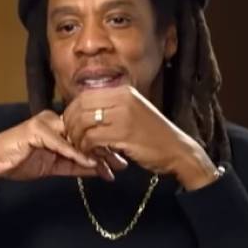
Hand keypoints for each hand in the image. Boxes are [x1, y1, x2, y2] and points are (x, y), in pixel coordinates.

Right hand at [0, 110, 125, 181]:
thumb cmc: (20, 161)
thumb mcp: (55, 166)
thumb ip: (76, 165)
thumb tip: (101, 169)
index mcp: (60, 124)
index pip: (88, 134)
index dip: (105, 147)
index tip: (122, 161)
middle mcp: (55, 120)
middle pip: (86, 133)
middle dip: (105, 149)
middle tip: (123, 163)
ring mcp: (45, 123)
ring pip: (76, 137)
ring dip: (95, 151)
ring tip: (111, 165)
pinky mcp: (35, 130)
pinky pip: (60, 143)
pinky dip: (76, 154)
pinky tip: (90, 163)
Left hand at [62, 85, 219, 189]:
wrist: (177, 150)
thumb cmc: (153, 135)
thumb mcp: (132, 111)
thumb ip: (111, 108)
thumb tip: (81, 111)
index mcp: (123, 91)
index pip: (84, 95)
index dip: (71, 111)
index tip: (70, 126)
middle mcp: (122, 98)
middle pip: (80, 107)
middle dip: (70, 125)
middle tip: (72, 140)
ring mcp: (124, 115)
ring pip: (84, 123)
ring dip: (78, 139)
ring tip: (84, 149)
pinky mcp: (124, 134)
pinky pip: (93, 139)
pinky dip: (88, 149)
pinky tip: (94, 155)